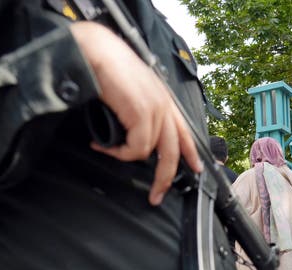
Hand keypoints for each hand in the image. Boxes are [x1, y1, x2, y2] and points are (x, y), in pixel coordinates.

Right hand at [70, 22, 201, 205]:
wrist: (95, 52)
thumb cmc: (106, 69)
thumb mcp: (130, 93)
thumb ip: (138, 113)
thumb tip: (132, 136)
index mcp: (164, 100)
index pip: (185, 132)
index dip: (192, 154)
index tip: (197, 170)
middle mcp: (164, 105)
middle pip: (173, 151)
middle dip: (164, 179)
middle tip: (155, 196)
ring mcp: (155, 109)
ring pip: (151, 153)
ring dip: (125, 157)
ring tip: (106, 149)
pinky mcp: (142, 113)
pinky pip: (136, 148)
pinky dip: (118, 152)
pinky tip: (102, 144)